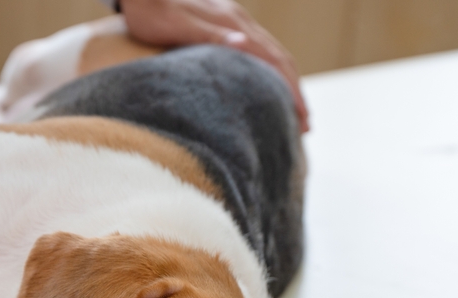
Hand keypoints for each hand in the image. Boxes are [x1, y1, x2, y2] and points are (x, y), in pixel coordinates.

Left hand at [120, 0, 308, 132]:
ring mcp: (234, 21)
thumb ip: (210, 35)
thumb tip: (242, 43)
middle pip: (280, 58)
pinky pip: (259, 50)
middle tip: (306, 125)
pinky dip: (271, 70)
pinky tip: (267, 85)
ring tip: (293, 110)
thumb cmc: (152, 11)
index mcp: (233, 24)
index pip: (274, 60)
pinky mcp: (225, 24)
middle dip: (295, 91)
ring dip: (287, 82)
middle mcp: (239, 22)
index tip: (302, 118)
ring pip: (272, 53)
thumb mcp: (178, 25)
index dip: (290, 90)